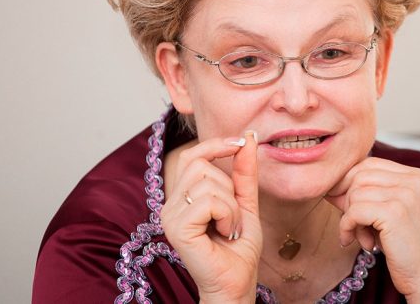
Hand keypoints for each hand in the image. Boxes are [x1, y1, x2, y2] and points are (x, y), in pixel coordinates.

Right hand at [160, 132, 261, 303]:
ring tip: (229, 228)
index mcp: (183, 196)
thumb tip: (249, 136)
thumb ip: (244, 171)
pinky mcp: (177, 228)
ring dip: (231, 206)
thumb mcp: (245, 201)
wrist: (236, 283)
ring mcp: (170, 216)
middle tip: (232, 216)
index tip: (241, 142)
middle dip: (229, 187)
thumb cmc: (238, 249)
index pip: (192, 155)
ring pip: (207, 183)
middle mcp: (171, 204)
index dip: (216, 144)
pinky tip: (225, 233)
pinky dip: (227, 215)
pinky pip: (209, 202)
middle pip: (201, 164)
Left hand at [325, 157, 419, 302]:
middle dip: (347, 200)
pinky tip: (363, 244)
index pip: (369, 164)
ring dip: (351, 218)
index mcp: (416, 175)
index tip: (341, 204)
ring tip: (365, 237)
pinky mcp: (395, 212)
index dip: (348, 182)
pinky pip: (354, 211)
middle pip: (359, 175)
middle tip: (353, 225)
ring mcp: (406, 194)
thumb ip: (368, 194)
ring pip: (355, 193)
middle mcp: (414, 179)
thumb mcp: (390, 212)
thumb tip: (330, 184)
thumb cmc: (407, 248)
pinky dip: (348, 227)